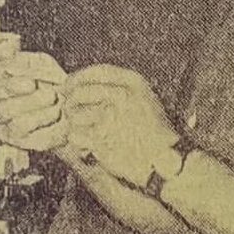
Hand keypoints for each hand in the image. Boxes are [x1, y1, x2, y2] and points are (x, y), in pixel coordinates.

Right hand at [0, 51, 68, 154]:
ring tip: (59, 107)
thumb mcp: (39, 63)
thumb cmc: (49, 79)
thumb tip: (10, 66)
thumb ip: (26, 62)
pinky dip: (53, 129)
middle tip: (52, 95)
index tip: (31, 83)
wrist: (70, 102)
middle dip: (30, 101)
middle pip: (4, 110)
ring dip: (42, 115)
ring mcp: (9, 131)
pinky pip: (35, 140)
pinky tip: (64, 120)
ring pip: (18, 126)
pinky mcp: (26, 144)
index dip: (9, 87)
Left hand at [64, 66, 180, 190]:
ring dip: (73, 123)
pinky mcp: (102, 139)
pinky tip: (87, 143)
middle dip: (70, 103)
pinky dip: (77, 140)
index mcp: (134, 83)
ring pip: (73, 114)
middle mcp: (122, 96)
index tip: (68, 85)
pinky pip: (75, 135)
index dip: (77, 78)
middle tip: (70, 110)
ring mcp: (111, 117)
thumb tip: (78, 84)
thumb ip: (115, 88)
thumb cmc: (151, 131)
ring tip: (84, 130)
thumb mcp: (142, 99)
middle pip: (79, 92)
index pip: (96, 72)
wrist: (165, 161)